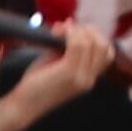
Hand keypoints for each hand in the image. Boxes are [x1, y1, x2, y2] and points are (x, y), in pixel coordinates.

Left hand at [0, 18, 120, 130]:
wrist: (23, 107)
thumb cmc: (36, 84)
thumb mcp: (57, 65)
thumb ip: (67, 48)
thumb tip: (71, 23)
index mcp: (88, 78)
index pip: (107, 52)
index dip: (95, 36)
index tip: (77, 31)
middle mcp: (88, 79)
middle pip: (103, 44)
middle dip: (88, 30)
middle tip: (68, 29)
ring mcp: (80, 77)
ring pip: (91, 42)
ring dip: (75, 30)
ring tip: (59, 31)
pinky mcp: (68, 73)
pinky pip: (77, 44)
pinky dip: (68, 33)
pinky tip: (57, 33)